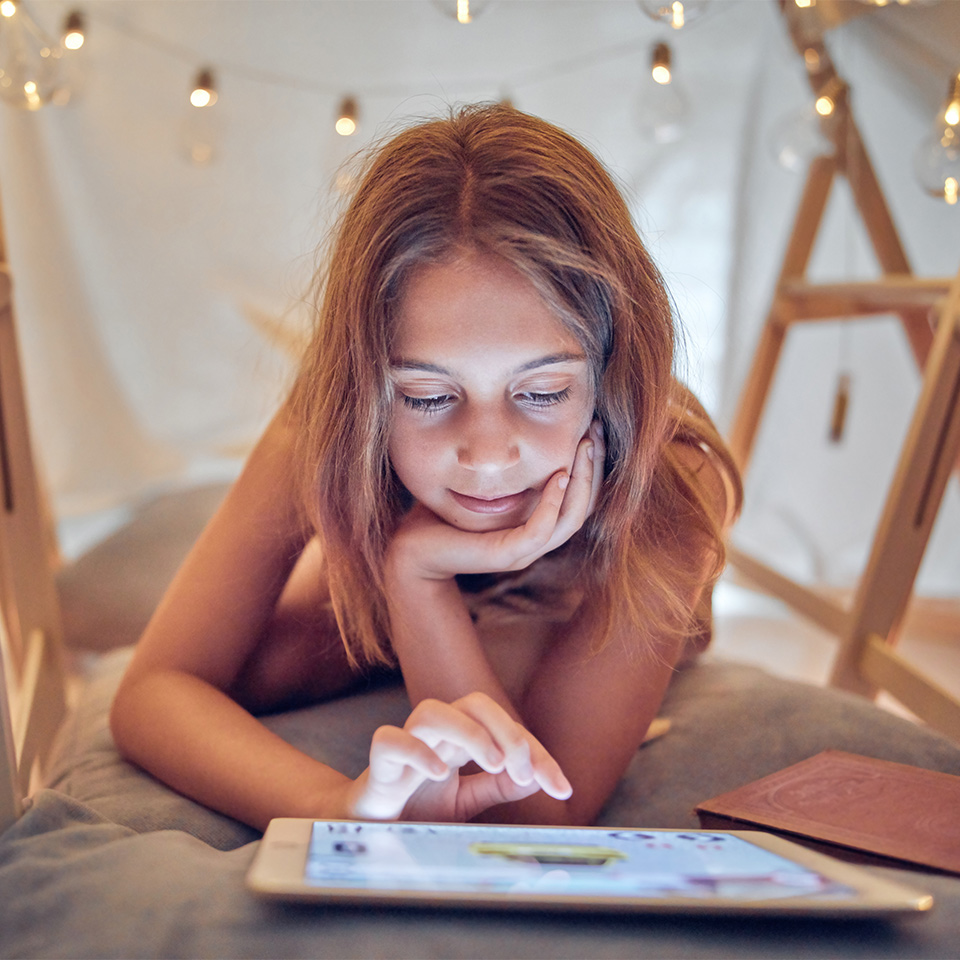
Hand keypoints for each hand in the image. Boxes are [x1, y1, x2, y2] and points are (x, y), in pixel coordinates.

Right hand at [344, 692, 571, 821]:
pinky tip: (438, 773)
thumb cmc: (417, 807)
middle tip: (525, 768)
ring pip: (432, 711)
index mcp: (462, 738)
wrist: (369, 827)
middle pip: (474, 704)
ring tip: (492, 762)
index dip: (538, 754)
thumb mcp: (466, 800)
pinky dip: (415, 750)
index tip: (562, 789)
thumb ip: (497, 786)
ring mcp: (407, 743)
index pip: (506, 728)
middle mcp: (437, 733)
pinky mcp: (379, 763)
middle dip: (507, 731)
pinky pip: (390, 740)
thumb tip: (535, 777)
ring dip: (468, 731)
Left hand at [390, 421, 604, 579]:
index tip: (594, 425)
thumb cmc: (443, 510)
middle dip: (594, 466)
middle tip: (597, 429)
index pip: (582, 496)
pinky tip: (558, 473)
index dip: (593, 463)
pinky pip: (541, 530)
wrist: (412, 548)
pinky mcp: (506, 555)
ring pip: (572, 519)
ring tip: (584, 446)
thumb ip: (508, 463)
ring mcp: (524, 551)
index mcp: (537, 523)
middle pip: (585, 505)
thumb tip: (526, 423)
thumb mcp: (483, 480)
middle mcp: (538, 540)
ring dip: (583, 482)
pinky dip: (553, 502)